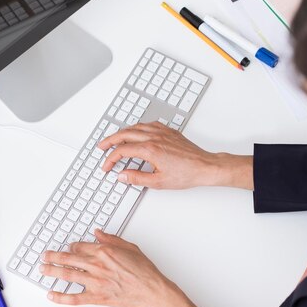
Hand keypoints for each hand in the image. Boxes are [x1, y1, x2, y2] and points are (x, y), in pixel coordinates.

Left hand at [41, 230, 197, 306]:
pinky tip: (51, 295)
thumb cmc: (144, 271)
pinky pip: (74, 298)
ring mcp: (95, 282)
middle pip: (69, 259)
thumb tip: (98, 233)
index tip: (68, 248)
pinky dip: (61, 297)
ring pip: (68, 275)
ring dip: (52, 271)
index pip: (81, 247)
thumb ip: (111, 239)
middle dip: (53, 257)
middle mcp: (96, 266)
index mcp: (104, 252)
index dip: (72, 247)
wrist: (151, 291)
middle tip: (44, 256)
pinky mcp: (96, 297)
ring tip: (42, 269)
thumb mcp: (130, 247)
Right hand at [98, 122, 253, 189]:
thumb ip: (137, 178)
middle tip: (101, 147)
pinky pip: (148, 124)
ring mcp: (162, 132)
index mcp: (150, 150)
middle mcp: (154, 137)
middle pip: (124, 134)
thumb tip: (122, 176)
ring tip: (114, 139)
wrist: (204, 166)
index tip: (107, 167)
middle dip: (110, 140)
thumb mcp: (158, 182)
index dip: (110, 159)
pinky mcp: (169, 131)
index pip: (122, 151)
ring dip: (122, 132)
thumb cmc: (186, 174)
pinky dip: (137, 127)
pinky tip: (136, 131)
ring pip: (135, 126)